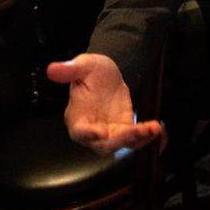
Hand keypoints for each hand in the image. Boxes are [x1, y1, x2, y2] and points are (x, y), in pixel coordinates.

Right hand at [46, 54, 161, 155]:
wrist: (107, 74)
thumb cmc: (90, 71)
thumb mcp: (82, 65)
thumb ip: (69, 70)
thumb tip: (52, 69)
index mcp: (76, 118)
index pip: (79, 131)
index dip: (88, 134)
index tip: (100, 132)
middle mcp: (92, 130)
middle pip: (103, 144)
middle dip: (120, 140)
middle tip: (135, 131)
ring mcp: (109, 132)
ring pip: (121, 143)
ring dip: (137, 139)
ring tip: (153, 129)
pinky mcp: (124, 129)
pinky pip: (135, 138)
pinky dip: (146, 135)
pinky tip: (157, 127)